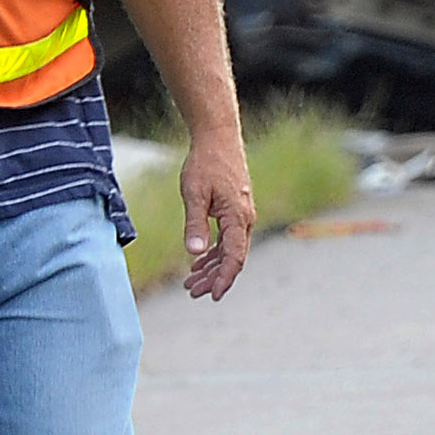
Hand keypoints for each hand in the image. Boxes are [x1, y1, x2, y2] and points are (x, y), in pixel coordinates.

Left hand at [179, 131, 254, 300]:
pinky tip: (199, 262)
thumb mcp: (194, 194)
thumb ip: (195, 224)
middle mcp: (244, 219)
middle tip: (192, 291)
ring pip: (229, 250)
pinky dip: (213, 252)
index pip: (234, 257)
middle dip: (213, 278)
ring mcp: (241, 215)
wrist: (218, 138)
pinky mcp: (234, 210)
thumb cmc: (205, 163)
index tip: (213, 295)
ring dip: (211, 267)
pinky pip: (227, 238)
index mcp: (237, 217)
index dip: (224, 278)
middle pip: (232, 257)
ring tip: (191, 281)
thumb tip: (194, 252)